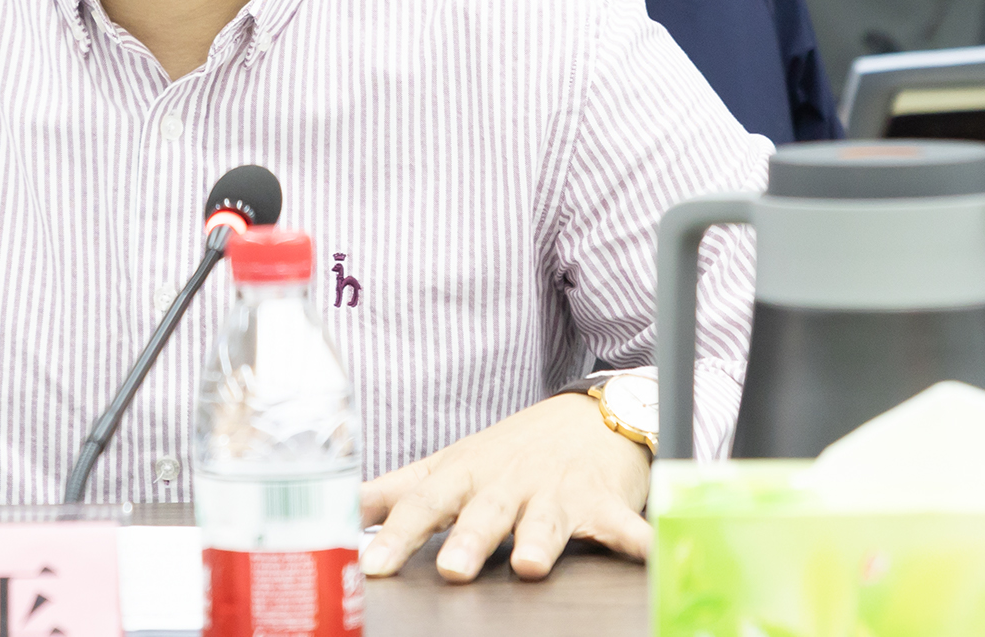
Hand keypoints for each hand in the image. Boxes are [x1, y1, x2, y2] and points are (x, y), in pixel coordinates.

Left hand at [358, 394, 648, 583]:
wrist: (589, 416)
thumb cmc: (506, 453)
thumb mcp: (447, 466)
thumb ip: (393, 492)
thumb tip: (335, 508)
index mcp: (464, 476)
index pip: (423, 504)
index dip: (396, 534)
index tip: (372, 565)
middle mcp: (507, 483)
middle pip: (484, 512)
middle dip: (469, 538)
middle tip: (451, 568)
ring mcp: (557, 491)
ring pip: (547, 518)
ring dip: (540, 540)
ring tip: (530, 566)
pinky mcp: (604, 501)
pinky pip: (624, 524)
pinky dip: (638, 540)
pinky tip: (649, 556)